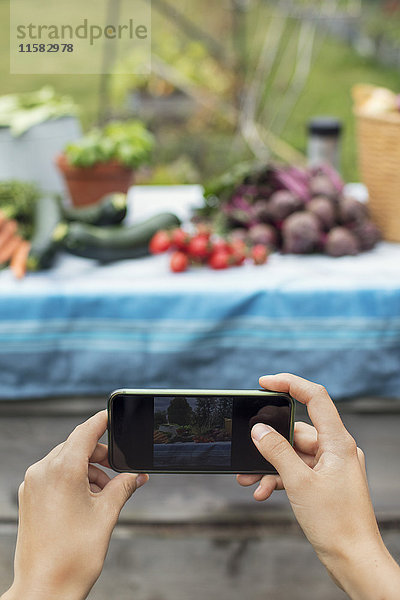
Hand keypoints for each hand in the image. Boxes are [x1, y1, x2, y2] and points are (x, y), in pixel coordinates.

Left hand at [2, 410, 147, 599]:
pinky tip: (88, 498)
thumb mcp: (107, 514)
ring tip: (106, 492)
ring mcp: (32, 485)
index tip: (114, 415)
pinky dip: (73, 479)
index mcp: (62, 470)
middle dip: (101, 454)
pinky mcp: (28, 498)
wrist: (44, 590)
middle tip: (121, 469)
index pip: (86, 431)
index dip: (103, 421)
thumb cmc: (74, 556)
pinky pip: (53, 475)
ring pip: (65, 461)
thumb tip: (138, 475)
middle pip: (76, 446)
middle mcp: (42, 472)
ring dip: (88, 469)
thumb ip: (123, 486)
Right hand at [237, 374, 399, 599]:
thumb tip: (258, 430)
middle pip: (297, 430)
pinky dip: (279, 478)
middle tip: (245, 448)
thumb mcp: (298, 483)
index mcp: (338, 442)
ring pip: (294, 454)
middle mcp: (337, 450)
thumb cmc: (336, 523)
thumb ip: (276, 452)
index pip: (315, 397)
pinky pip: (298, 471)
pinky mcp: (325, 483)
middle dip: (268, 442)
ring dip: (270, 465)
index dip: (290, 384)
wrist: (354, 561)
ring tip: (248, 480)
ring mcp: (332, 467)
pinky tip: (262, 491)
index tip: (264, 383)